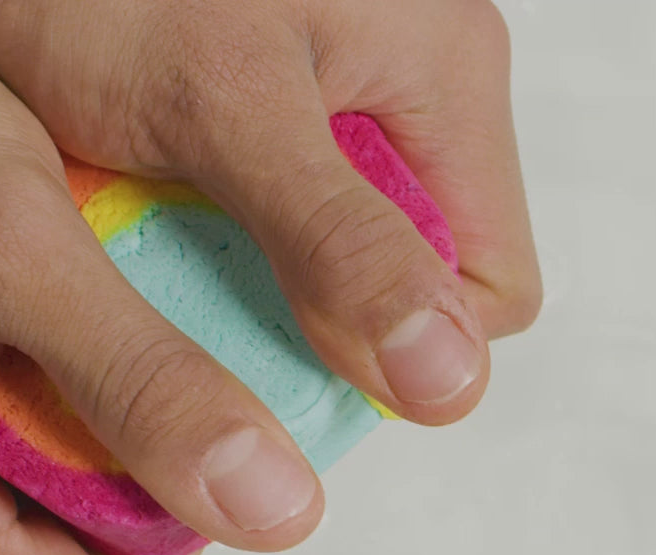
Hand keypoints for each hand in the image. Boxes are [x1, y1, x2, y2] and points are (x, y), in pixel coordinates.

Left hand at [0, 0, 541, 419]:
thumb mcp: (230, 108)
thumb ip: (340, 243)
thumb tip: (447, 375)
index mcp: (446, 78)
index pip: (492, 285)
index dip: (414, 346)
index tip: (310, 346)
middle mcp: (405, 91)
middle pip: (412, 277)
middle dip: (330, 317)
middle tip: (229, 288)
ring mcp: (335, 105)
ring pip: (340, 260)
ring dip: (267, 286)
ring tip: (183, 249)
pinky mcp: (267, 119)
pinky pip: (276, 226)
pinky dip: (223, 249)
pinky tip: (163, 226)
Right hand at [0, 0, 227, 554]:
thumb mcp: (19, 245)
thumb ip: (152, 389)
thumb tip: (268, 505)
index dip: (175, 537)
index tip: (183, 440)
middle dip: (124, 523)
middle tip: (128, 408)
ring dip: (70, 498)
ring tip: (64, 381)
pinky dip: (16, 480)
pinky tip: (12, 385)